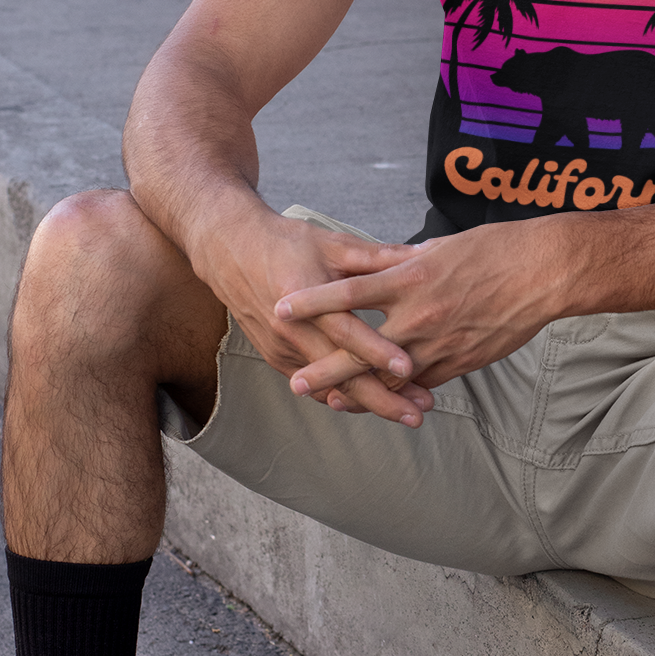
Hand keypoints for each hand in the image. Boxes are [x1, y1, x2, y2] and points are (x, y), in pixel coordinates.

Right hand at [193, 202, 434, 424]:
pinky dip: (343, 397)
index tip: (409, 368)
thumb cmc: (286, 243)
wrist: (231, 251)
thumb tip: (423, 254)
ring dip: (368, 403)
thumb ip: (378, 256)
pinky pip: (313, 387)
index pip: (346, 332)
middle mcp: (292, 330)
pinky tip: (372, 404)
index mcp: (306, 297)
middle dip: (382, 398)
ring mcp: (281, 349)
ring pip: (328, 388)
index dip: (378, 352)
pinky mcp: (276, 359)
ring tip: (406, 412)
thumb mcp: (332, 243)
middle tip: (419, 412)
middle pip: (341, 375)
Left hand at [273, 219, 577, 404]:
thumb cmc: (494, 249)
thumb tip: (382, 263)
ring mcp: (441, 343)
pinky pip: (424, 382)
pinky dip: (402, 391)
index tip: (280, 309)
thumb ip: (406, 262)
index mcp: (410, 278)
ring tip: (333, 400)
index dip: (312, 303)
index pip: (348, 294)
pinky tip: (384, 399)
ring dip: (361, 392)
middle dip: (327, 370)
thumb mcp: (441, 247)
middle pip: (361, 351)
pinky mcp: (461, 361)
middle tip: (295, 383)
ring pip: (392, 378)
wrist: (544, 271)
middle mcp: (420, 315)